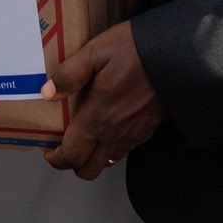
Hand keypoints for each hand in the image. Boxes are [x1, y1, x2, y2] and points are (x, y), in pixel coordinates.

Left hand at [42, 22, 165, 179]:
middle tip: (64, 146)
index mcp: (97, 118)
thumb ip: (69, 74)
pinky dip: (110, 147)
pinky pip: (123, 150)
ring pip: (107, 162)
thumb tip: (47, 92)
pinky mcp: (147, 130)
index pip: (72, 155)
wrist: (175, 56)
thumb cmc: (134, 52)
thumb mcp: (95, 52)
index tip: (48, 151)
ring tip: (84, 135)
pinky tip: (107, 125)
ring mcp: (133, 135)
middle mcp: (115, 134)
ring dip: (92, 156)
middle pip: (88, 170)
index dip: (56, 159)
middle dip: (73, 164)